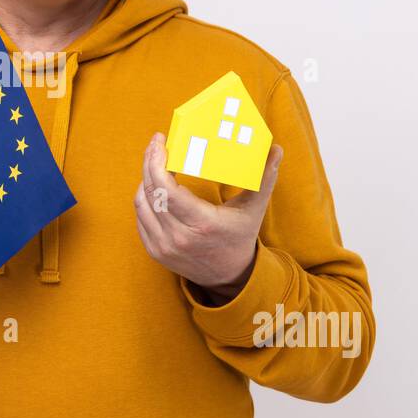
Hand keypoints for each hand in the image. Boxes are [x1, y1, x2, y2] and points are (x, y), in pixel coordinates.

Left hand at [134, 133, 282, 301]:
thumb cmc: (240, 236)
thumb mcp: (254, 209)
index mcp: (202, 223)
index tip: (161, 141)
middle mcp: (179, 237)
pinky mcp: (155, 251)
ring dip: (145, 178)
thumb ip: (264, 178)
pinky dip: (144, 198)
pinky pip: (141, 218)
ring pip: (142, 203)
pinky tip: (153, 185)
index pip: (166, 188)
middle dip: (150, 162)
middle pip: (151, 191)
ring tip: (155, 161)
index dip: (158, 162)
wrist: (229, 276)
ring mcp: (164, 246)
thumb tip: (277, 149)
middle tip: (156, 144)